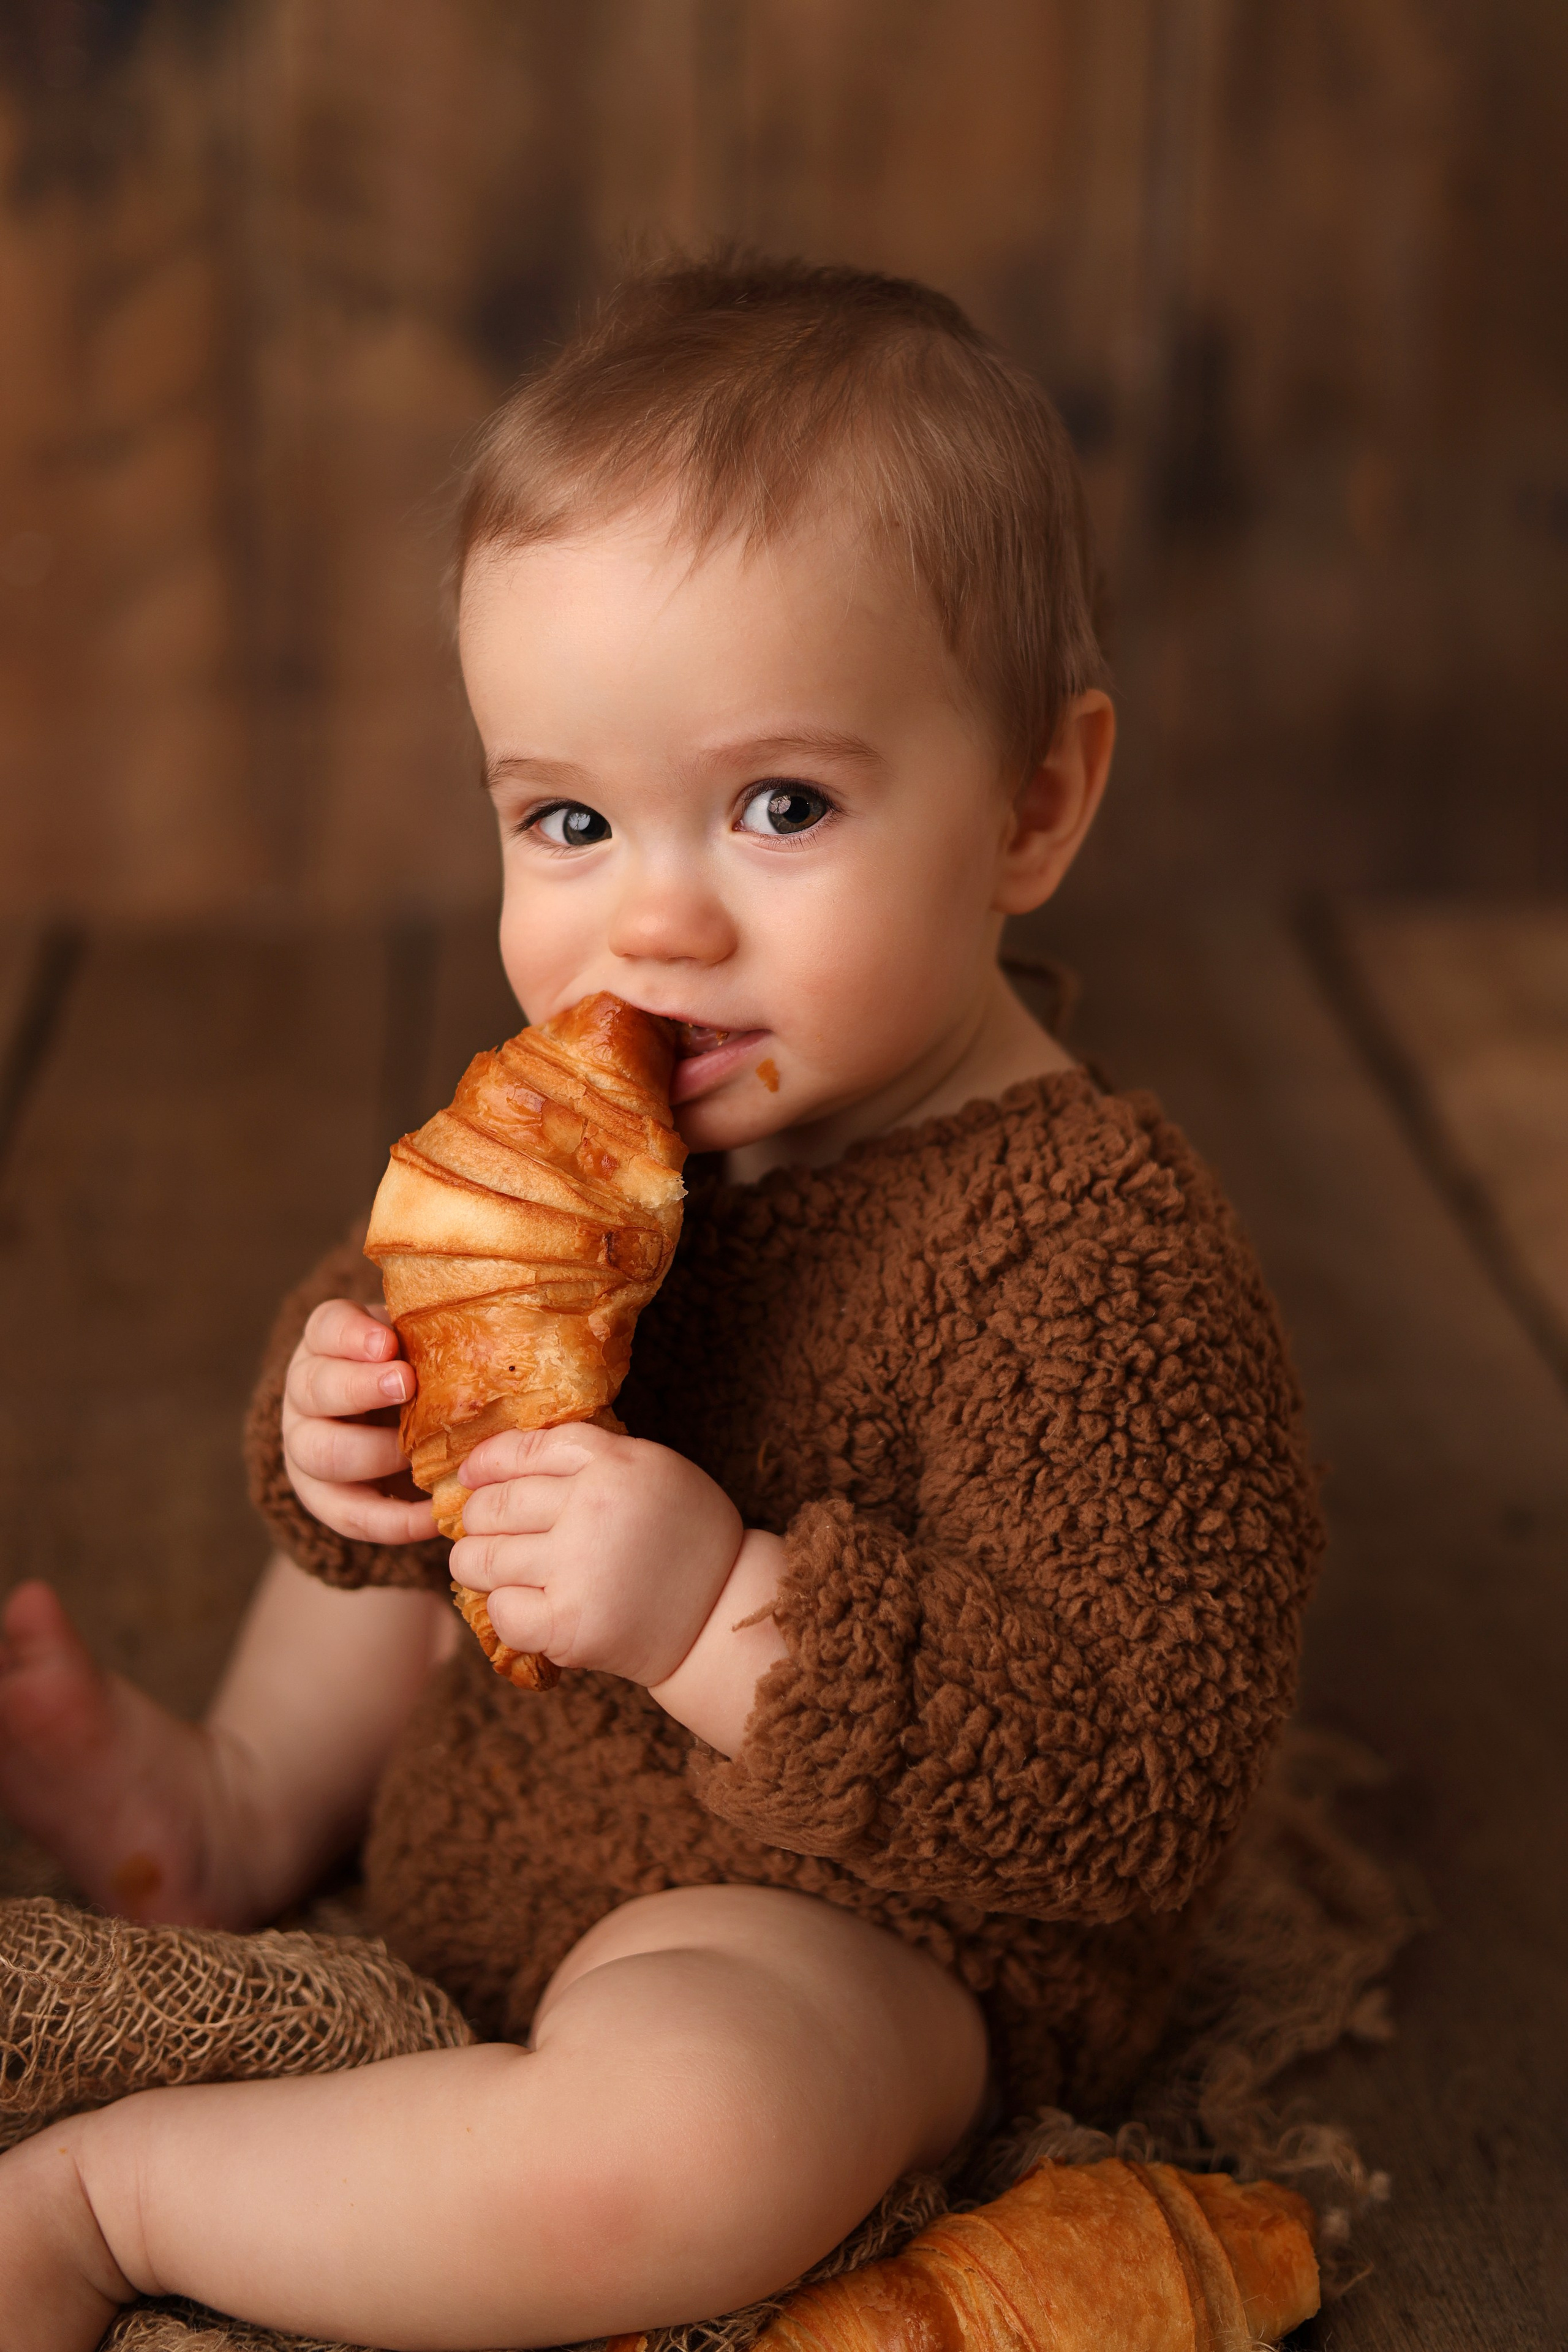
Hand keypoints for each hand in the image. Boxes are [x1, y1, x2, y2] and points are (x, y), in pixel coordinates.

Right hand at [281, 1301, 436, 1544]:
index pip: (325, 1328)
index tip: (388, 1342)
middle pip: (316, 1389)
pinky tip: (431, 1514)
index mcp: (325, 1346)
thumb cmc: (411, 1373)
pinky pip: (350, 1514)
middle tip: (406, 1384)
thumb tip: (495, 1331)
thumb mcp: (414, 1345)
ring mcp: (305, 1448)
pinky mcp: (323, 1498)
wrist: (381, 1425)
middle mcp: (305, 1395)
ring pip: (324, 1453)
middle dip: (360, 1387)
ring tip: (416, 1454)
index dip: (351, 1335)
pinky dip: (392, 1520)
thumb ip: (431, 1336)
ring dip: (374, 1453)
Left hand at [451, 1425, 744, 1686]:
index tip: (471, 1476)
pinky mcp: (569, 1624)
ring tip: (490, 1567)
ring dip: (475, 1563)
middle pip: (492, 1504)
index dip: (486, 1462)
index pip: (523, 1450)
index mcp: (614, 1463)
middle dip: (476, 1518)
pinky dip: (502, 1608)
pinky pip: (500, 1610)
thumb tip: (501, 1462)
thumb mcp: (654, 1470)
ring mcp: (578, 1567)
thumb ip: (592, 1457)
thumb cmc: (685, 1537)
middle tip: (486, 1531)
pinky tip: (524, 1604)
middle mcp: (593, 1508)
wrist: (721, 1615)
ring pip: (480, 1557)